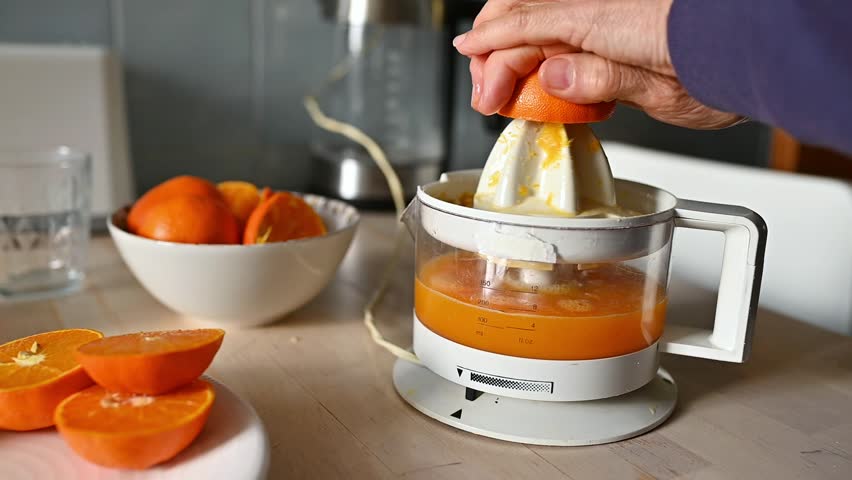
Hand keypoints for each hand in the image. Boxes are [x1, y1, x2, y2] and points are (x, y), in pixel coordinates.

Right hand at [455, 0, 743, 128]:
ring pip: (543, 20)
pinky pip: (567, 28)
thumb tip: (555, 76)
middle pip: (527, 14)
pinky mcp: (620, 25)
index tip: (467, 56)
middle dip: (496, 49)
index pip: (527, 24)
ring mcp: (609, 15)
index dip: (490, 42)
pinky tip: (547, 75)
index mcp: (605, 22)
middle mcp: (604, 10)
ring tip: (506, 87)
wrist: (760, 51)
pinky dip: (544, 48)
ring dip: (516, 49)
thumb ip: (603, 79)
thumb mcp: (660, 88)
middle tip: (487, 93)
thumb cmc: (720, 67)